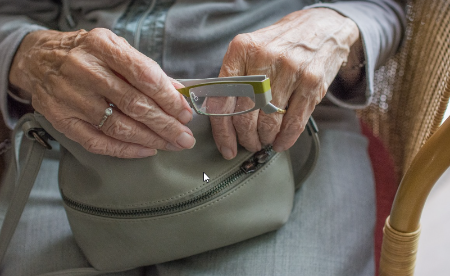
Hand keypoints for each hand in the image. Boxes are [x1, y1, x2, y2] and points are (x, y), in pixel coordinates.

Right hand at [9, 28, 194, 157]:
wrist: (39, 60)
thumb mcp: (116, 48)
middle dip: (166, 125)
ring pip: (119, 127)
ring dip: (151, 139)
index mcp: (102, 46)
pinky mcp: (62, 119)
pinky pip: (98, 142)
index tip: (185, 113)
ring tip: (171, 144)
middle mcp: (84, 70)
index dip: (169, 98)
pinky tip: (146, 150)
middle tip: (185, 137)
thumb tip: (178, 93)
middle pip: (134, 105)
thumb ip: (146, 69)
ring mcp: (70, 97)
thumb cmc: (87, 54)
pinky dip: (126, 150)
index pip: (144, 76)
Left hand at [210, 8, 360, 158]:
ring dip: (265, 139)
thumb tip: (221, 118)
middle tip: (248, 144)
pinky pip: (294, 122)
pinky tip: (280, 143)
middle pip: (245, 115)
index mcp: (241, 49)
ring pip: (269, 122)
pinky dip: (285, 139)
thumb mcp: (251, 49)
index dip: (222, 131)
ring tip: (264, 141)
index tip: (226, 146)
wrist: (321, 27)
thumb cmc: (280, 44)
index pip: (223, 99)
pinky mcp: (311, 82)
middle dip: (246, 138)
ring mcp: (290, 70)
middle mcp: (264, 58)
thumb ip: (235, 78)